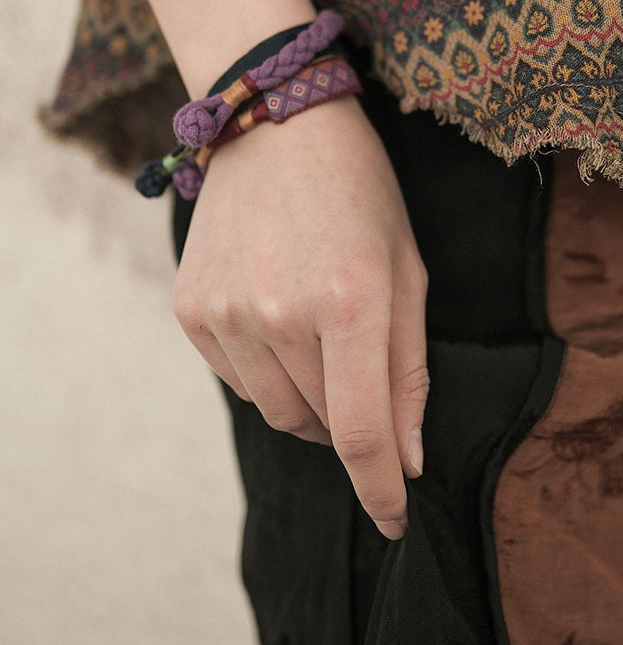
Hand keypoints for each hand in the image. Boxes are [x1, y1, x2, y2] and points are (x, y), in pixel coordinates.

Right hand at [171, 93, 428, 540]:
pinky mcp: (192, 309)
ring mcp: (226, 312)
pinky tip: (280, 315)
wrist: (275, 124)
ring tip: (321, 329)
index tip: (395, 519)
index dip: (382, 489)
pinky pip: (240, 381)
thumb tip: (406, 459)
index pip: (363, 433)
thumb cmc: (360, 193)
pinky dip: (269, 369)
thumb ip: (409, 369)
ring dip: (311, 396)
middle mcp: (279, 313)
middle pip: (322, 425)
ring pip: (279, 410)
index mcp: (349, 300)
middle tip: (363, 358)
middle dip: (355, 417)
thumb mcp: (408, 270)